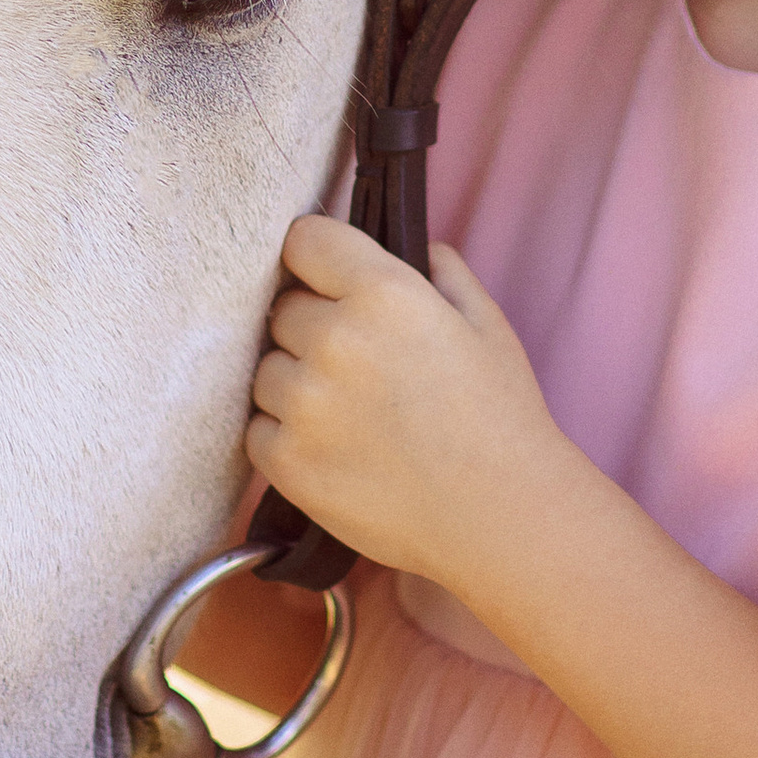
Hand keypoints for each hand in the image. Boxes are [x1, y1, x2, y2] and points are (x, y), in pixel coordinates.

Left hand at [246, 216, 572, 590]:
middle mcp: (334, 341)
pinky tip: (336, 448)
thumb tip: (407, 248)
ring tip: (351, 413)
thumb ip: (439, 269)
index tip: (327, 277)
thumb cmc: (500, 417)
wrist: (499, 516)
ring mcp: (304, 404)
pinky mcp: (286, 461)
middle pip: (283, 309)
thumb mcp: (485, 323)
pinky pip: (258, 428)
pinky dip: (285, 435)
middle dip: (312, 326)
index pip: (304, 240)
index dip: (316, 257)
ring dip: (296, 382)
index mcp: (384, 293)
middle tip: (358, 363)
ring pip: (266, 369)